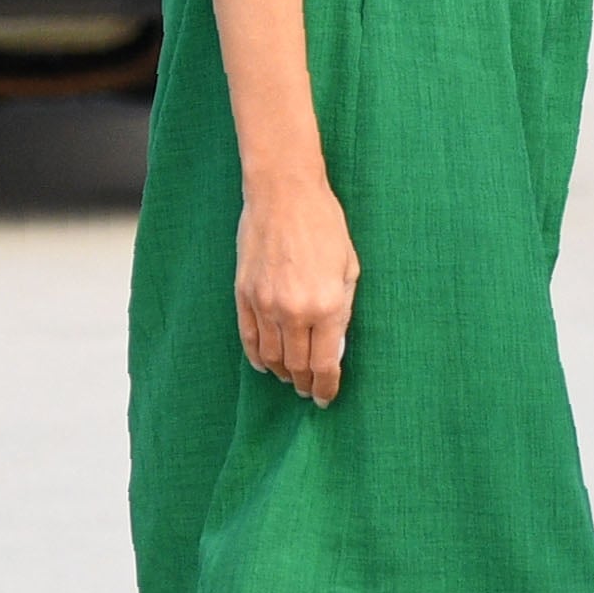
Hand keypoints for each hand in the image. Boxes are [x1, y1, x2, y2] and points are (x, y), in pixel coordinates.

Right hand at [236, 174, 359, 404]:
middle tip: (309, 391)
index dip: (326, 388)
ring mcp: (265, 304)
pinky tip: (266, 364)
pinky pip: (249, 339)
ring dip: (282, 374)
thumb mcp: (349, 268)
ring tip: (290, 378)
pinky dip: (258, 357)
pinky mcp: (244, 294)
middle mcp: (294, 311)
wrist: (284, 194)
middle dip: (304, 384)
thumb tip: (334, 348)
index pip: (324, 365)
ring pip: (271, 357)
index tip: (326, 398)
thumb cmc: (324, 226)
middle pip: (297, 366)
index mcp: (326, 306)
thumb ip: (343, 311)